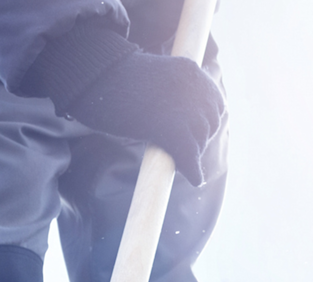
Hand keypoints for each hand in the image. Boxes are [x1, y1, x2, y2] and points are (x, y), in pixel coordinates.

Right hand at [22, 18, 224, 184]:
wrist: (98, 80)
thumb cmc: (115, 80)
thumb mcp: (153, 78)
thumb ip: (172, 92)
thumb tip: (178, 117)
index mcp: (190, 71)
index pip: (214, 101)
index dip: (207, 120)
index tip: (197, 132)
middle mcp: (193, 88)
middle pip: (210, 121)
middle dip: (201, 137)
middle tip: (189, 151)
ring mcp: (185, 108)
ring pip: (200, 139)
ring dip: (194, 152)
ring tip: (184, 163)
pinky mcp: (174, 129)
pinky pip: (190, 154)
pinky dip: (193, 170)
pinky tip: (195, 178)